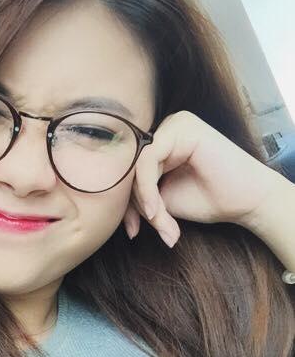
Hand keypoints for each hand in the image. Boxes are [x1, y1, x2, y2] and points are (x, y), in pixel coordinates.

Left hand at [123, 110, 281, 246]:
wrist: (245, 203)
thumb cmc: (208, 199)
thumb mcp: (161, 203)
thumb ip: (137, 198)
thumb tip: (110, 206)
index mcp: (158, 144)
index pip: (128, 172)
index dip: (126, 203)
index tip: (132, 230)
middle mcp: (163, 130)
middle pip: (130, 169)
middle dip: (135, 204)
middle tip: (140, 230)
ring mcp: (173, 125)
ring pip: (137, 167)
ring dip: (144, 201)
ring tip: (160, 222)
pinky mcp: (181, 128)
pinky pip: (148, 161)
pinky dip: (147, 189)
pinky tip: (156, 209)